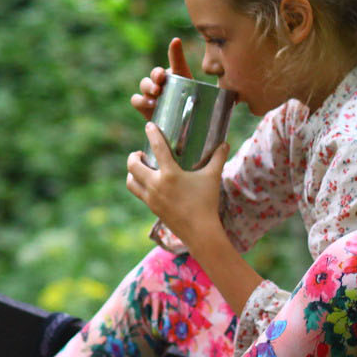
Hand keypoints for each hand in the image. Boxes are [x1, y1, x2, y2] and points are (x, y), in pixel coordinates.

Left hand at [125, 122, 227, 246]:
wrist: (200, 232)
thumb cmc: (207, 203)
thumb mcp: (213, 177)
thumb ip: (218, 158)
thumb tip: (225, 143)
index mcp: (170, 174)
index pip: (157, 148)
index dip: (152, 134)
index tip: (149, 125)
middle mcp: (156, 184)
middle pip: (133, 165)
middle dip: (133, 156)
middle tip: (140, 153)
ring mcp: (151, 198)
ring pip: (131, 181)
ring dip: (132, 172)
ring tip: (140, 167)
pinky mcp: (152, 208)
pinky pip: (138, 193)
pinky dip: (138, 185)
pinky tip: (147, 183)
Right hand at [130, 38, 194, 119]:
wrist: (187, 120)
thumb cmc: (188, 95)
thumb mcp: (184, 77)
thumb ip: (178, 59)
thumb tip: (175, 39)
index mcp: (166, 76)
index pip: (157, 72)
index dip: (157, 73)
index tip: (162, 77)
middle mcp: (156, 84)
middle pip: (148, 80)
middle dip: (152, 83)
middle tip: (159, 89)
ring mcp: (149, 96)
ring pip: (141, 90)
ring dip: (146, 93)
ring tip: (155, 100)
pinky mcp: (144, 107)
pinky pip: (135, 101)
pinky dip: (141, 102)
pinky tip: (150, 107)